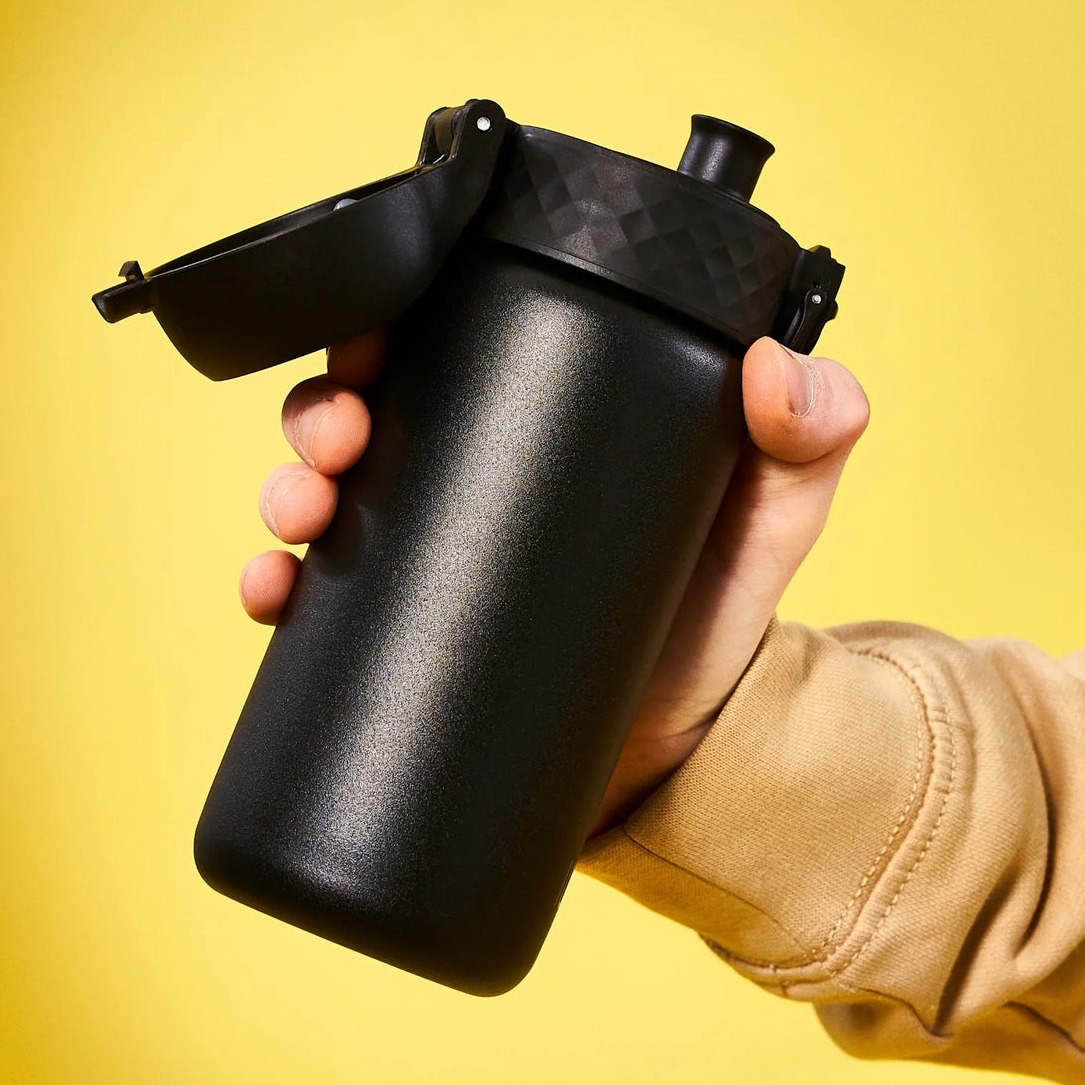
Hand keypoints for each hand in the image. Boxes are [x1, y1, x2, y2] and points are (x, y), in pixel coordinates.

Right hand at [240, 327, 869, 835]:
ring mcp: (425, 570)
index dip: (386, 327)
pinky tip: (270, 595)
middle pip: (361, 420)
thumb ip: (814, 429)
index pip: (440, 353)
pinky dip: (275, 594)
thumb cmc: (723, 619)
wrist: (688, 758)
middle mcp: (463, 488)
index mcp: (532, 429)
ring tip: (303, 512)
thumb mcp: (775, 513)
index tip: (374, 333)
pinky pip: (316, 613)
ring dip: (284, 490)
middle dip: (322, 410)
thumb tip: (773, 370)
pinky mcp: (403, 650)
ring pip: (322, 504)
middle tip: (339, 435)